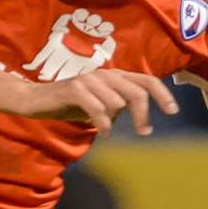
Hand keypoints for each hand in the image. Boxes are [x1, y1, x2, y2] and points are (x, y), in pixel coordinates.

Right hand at [13, 69, 179, 137]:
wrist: (34, 99)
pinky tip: (104, 134)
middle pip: (136, 93)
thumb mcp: (98, 104)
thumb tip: (135, 112)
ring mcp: (88, 80)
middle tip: (144, 132)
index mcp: (113, 76)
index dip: (163, 94)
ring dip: (115, 121)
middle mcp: (104, 74)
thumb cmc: (69, 103)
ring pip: (116, 103)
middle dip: (143, 115)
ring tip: (107, 131)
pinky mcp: (73, 89)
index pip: (146, 81)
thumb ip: (118, 104)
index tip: (173, 111)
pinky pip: (97, 109)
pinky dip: (103, 124)